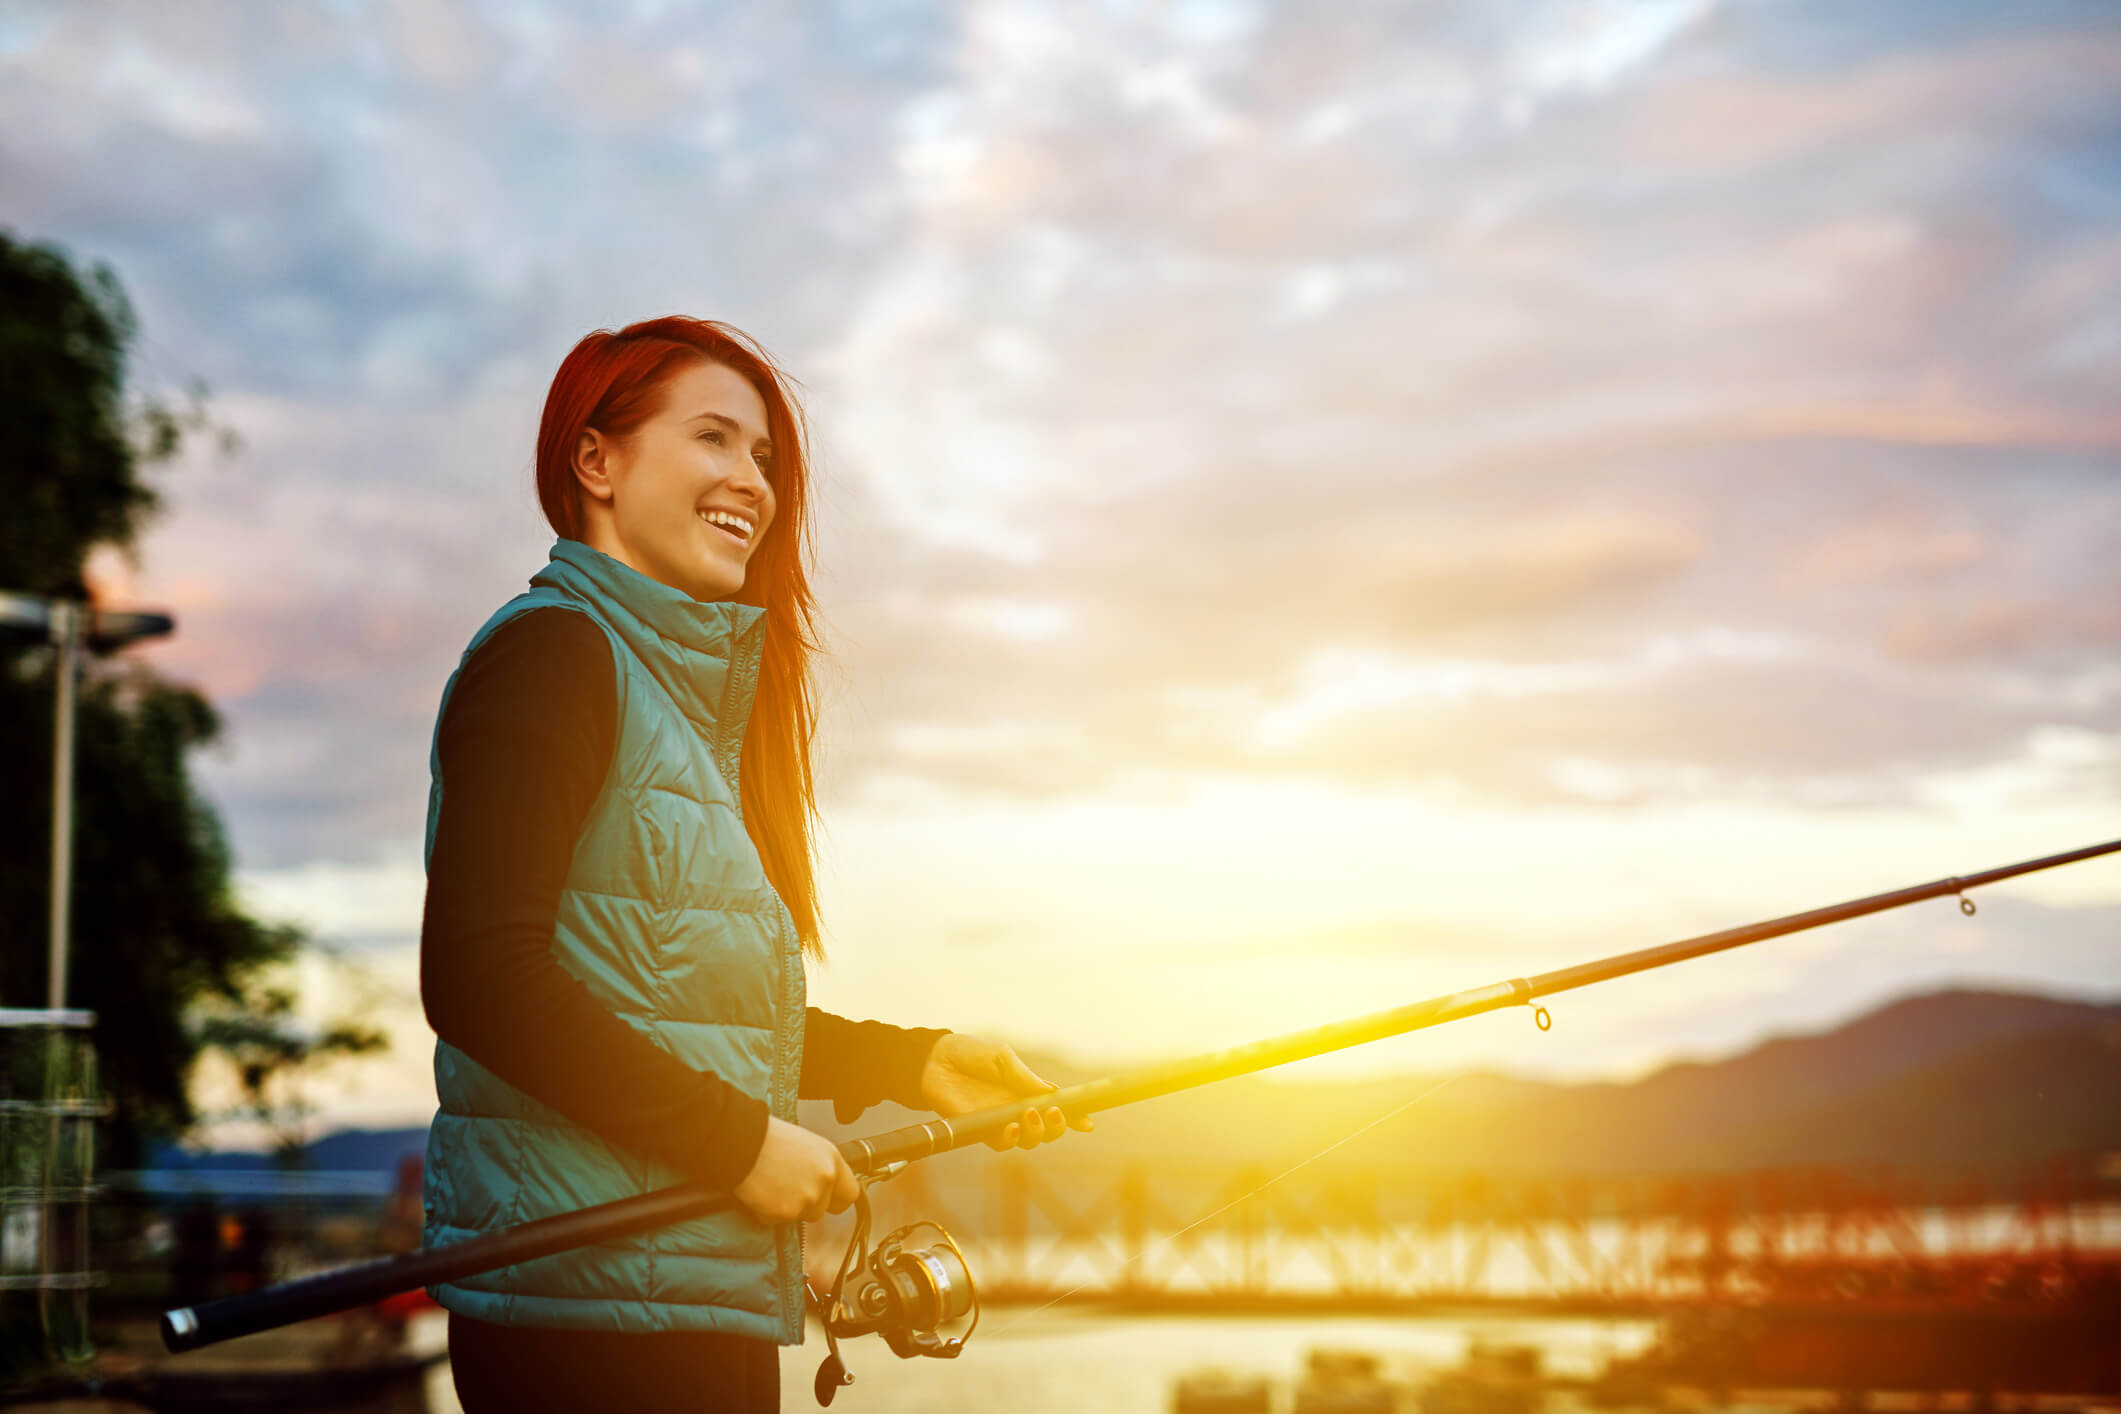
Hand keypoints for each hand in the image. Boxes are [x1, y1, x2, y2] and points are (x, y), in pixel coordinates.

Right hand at [734, 1116, 858, 1223]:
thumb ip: (820, 1167)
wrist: (743, 1142)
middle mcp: (824, 1181)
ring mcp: (806, 1199)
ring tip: (772, 1184)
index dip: (835, 1198)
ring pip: (800, 1216)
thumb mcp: (807, 1145)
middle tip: (787, 1187)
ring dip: (787, 1207)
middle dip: (806, 1204)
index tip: (827, 1198)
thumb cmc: (770, 1138)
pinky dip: (767, 1211)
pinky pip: (777, 1220)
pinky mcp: (784, 1213)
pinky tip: (761, 1191)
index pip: (850, 1194)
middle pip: (821, 1209)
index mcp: (832, 1160)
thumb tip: (821, 1182)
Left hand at [917, 1033, 1094, 1151]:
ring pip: (1030, 1141)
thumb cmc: (971, 1054)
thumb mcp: (1002, 1059)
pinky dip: (1011, 1139)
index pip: (1057, 1107)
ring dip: (1037, 1133)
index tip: (1088, 1123)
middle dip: (1059, 1127)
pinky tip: (1011, 1127)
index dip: (1074, 1117)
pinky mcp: (982, 1131)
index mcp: (1028, 1090)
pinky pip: (1003, 1144)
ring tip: (1030, 1115)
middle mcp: (1018, 1109)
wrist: (935, 1061)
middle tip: (1056, 1114)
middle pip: (1049, 1130)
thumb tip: (1053, 1094)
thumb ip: (1025, 1078)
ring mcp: (1001, 1122)